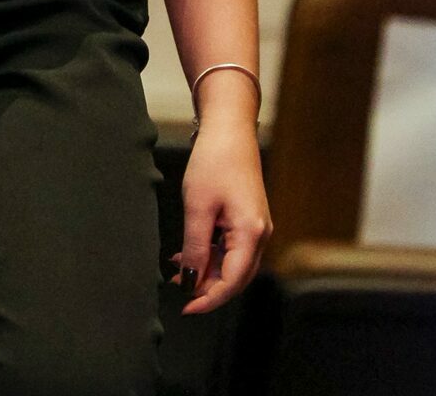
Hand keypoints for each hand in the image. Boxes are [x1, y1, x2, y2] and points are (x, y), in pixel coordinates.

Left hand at [169, 118, 272, 313]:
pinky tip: (188, 250)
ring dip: (206, 269)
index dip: (208, 299)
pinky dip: (210, 252)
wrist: (229, 128)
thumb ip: (195, 247)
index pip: (232, 282)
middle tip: (177, 289)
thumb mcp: (198, 207)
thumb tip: (191, 281)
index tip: (185, 307)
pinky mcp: (247, 218)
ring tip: (176, 268)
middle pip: (235, 277)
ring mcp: (255, 226)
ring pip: (231, 263)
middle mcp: (259, 234)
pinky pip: (230, 247)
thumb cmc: (215, 161)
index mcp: (251, 234)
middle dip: (206, 287)